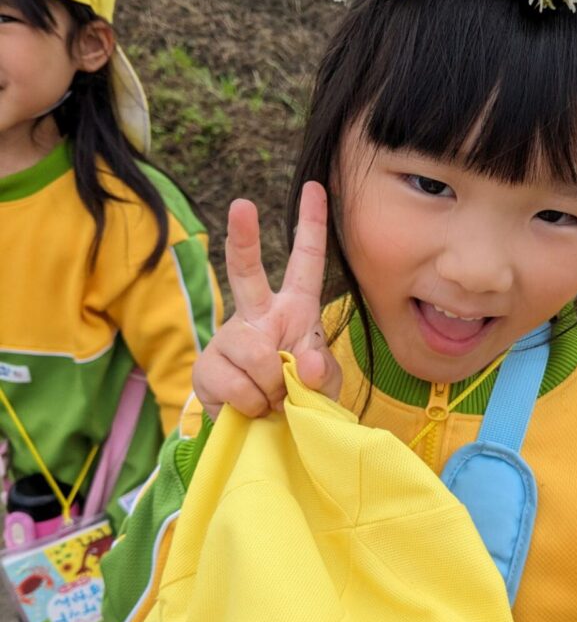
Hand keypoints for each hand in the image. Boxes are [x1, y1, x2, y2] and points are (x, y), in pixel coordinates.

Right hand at [193, 182, 341, 419]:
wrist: (266, 434)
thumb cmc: (300, 397)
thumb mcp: (325, 385)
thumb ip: (323, 372)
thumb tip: (305, 362)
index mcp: (294, 308)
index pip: (306, 262)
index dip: (311, 225)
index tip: (314, 187)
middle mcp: (257, 315)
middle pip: (246, 271)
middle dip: (243, 238)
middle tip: (242, 204)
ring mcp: (228, 339)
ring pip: (255, 353)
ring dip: (271, 387)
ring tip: (273, 399)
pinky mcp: (206, 368)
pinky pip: (236, 386)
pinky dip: (253, 405)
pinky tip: (252, 408)